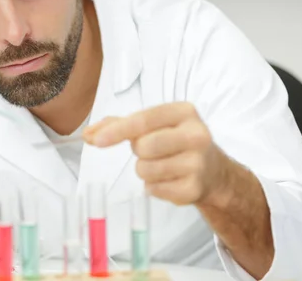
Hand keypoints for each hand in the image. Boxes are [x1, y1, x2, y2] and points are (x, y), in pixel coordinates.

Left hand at [83, 102, 232, 206]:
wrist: (214, 172)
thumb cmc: (175, 142)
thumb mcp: (154, 125)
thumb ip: (119, 125)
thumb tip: (88, 134)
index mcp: (184, 112)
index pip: (143, 120)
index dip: (116, 131)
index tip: (95, 141)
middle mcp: (196, 135)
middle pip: (143, 146)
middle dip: (139, 151)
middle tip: (152, 151)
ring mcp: (198, 163)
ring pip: (146, 169)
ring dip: (145, 171)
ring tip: (162, 166)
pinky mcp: (194, 189)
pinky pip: (154, 190)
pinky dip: (154, 187)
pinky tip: (169, 180)